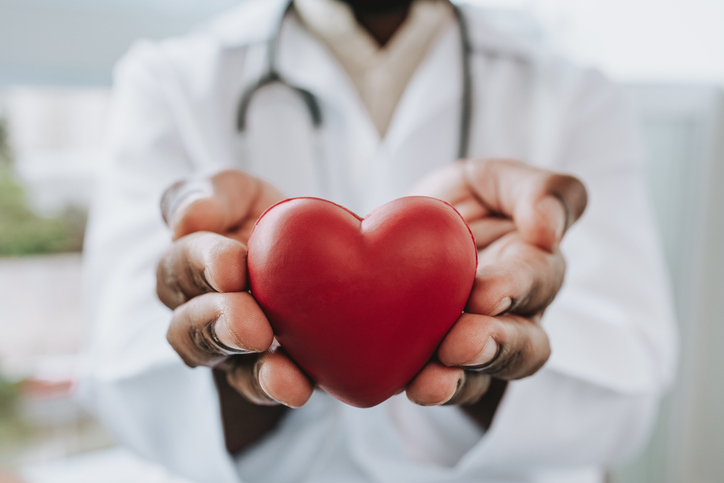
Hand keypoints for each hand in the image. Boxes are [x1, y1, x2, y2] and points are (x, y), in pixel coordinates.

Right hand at [157, 170, 313, 407]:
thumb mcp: (243, 192)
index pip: (179, 264)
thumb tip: (189, 217)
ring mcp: (226, 346)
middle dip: (215, 322)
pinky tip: (296, 385)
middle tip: (250, 322)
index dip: (200, 263)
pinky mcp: (261, 371)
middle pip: (186, 325)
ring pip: (214, 361)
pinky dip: (272, 387)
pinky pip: (256, 387)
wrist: (323, 258)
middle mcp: (195, 310)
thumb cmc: (269, 219)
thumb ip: (214, 193)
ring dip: (239, 358)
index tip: (232, 265)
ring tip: (264, 349)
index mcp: (186, 262)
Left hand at [406, 159, 586, 405]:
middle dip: (495, 347)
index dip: (514, 288)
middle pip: (525, 344)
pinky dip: (432, 389)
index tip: (485, 293)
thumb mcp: (497, 179)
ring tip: (431, 382)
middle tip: (460, 345)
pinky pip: (446, 385)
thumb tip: (550, 229)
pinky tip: (411, 387)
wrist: (411, 226)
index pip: (537, 279)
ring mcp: (480, 342)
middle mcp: (516, 312)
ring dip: (461, 380)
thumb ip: (539, 191)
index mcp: (533, 263)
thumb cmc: (467, 200)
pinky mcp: (441, 360)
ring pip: (487, 374)